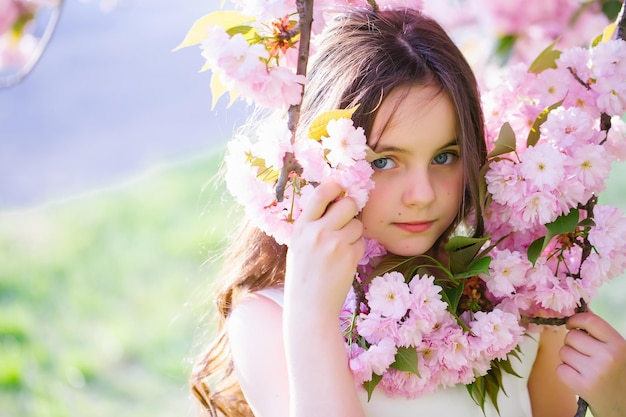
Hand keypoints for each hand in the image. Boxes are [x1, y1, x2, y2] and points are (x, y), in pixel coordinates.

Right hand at [284, 182, 364, 318]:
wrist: (309, 307)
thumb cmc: (304, 275)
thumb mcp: (299, 245)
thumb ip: (313, 224)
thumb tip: (336, 202)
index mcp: (302, 227)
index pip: (320, 193)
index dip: (334, 187)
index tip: (339, 189)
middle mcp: (317, 232)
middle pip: (347, 204)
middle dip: (351, 210)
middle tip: (345, 221)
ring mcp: (334, 244)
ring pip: (358, 225)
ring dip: (354, 234)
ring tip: (340, 250)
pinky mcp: (349, 257)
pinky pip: (361, 243)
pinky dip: (356, 251)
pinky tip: (343, 263)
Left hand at [557, 311, 625, 416]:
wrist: (622, 405)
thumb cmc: (615, 371)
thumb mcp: (615, 348)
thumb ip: (598, 330)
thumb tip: (580, 307)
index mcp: (618, 344)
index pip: (589, 320)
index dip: (575, 319)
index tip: (571, 324)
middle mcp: (608, 356)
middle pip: (571, 336)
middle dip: (572, 343)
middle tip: (583, 354)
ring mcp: (595, 372)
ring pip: (563, 352)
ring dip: (568, 358)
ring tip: (583, 367)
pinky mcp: (582, 386)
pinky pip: (560, 368)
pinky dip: (565, 372)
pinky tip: (579, 377)